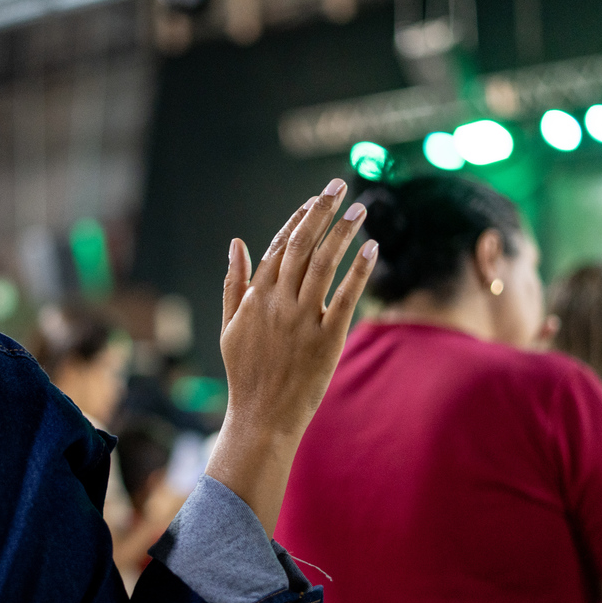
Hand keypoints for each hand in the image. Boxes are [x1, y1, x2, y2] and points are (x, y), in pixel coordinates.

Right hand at [207, 178, 376, 534]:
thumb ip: (233, 284)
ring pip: (324, 263)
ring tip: (361, 209)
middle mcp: (278, 303)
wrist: (261, 417)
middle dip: (322, 210)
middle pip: (302, 245)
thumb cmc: (245, 373)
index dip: (298, 219)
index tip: (315, 199)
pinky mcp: (327, 338)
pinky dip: (359, 269)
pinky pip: (346, 296)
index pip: (278, 246)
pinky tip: (372, 247)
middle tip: (340, 185)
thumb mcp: (229, 326)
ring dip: (343, 232)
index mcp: (255, 297)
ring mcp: (302, 319)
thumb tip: (237, 243)